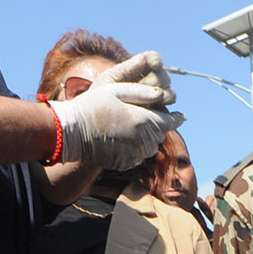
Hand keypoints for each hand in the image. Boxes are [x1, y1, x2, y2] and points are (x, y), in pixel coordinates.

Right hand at [50, 51, 183, 170]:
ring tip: (128, 127)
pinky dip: (135, 148)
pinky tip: (120, 139)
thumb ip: (144, 93)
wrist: (71, 132)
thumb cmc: (92, 105)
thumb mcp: (117, 90)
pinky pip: (138, 156)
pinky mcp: (126, 163)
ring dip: (146, 137)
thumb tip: (165, 95)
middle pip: (160, 133)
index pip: (171, 121)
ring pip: (151, 146)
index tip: (181, 116)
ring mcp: (135, 154)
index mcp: (145, 121)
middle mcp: (144, 141)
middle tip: (141, 116)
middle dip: (156, 125)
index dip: (177, 118)